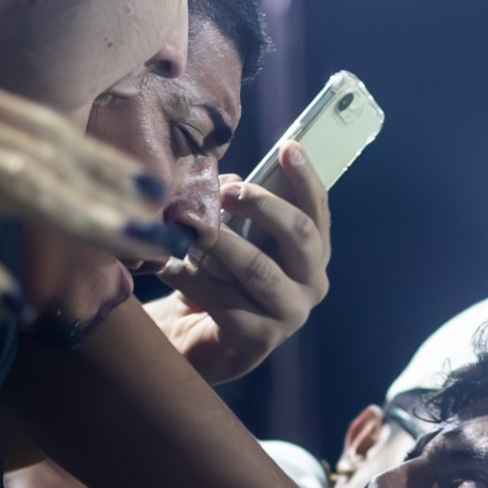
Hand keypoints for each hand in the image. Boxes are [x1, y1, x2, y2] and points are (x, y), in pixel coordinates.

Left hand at [145, 141, 332, 381]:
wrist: (194, 339)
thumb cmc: (217, 279)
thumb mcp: (232, 237)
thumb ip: (239, 210)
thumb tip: (225, 182)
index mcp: (312, 256)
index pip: (318, 212)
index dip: (306, 178)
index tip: (288, 147)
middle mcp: (312, 285)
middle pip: (301, 236)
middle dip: (263, 206)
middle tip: (228, 191)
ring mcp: (290, 315)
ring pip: (258, 268)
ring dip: (221, 242)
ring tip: (190, 226)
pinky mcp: (260, 340)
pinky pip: (224, 300)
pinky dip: (192, 279)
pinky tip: (168, 267)